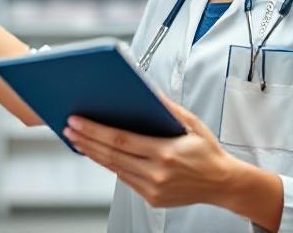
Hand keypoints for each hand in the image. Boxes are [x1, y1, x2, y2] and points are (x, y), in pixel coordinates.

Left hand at [64, 97, 238, 208]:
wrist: (222, 183)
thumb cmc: (208, 153)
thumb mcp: (193, 124)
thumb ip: (169, 108)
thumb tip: (148, 92)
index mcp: (165, 153)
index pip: (121, 140)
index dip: (95, 131)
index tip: (78, 121)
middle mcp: (157, 174)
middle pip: (112, 155)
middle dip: (86, 140)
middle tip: (70, 128)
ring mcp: (153, 189)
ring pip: (114, 168)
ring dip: (93, 153)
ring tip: (78, 140)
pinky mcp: (151, 198)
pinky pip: (125, 179)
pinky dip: (110, 165)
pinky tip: (100, 154)